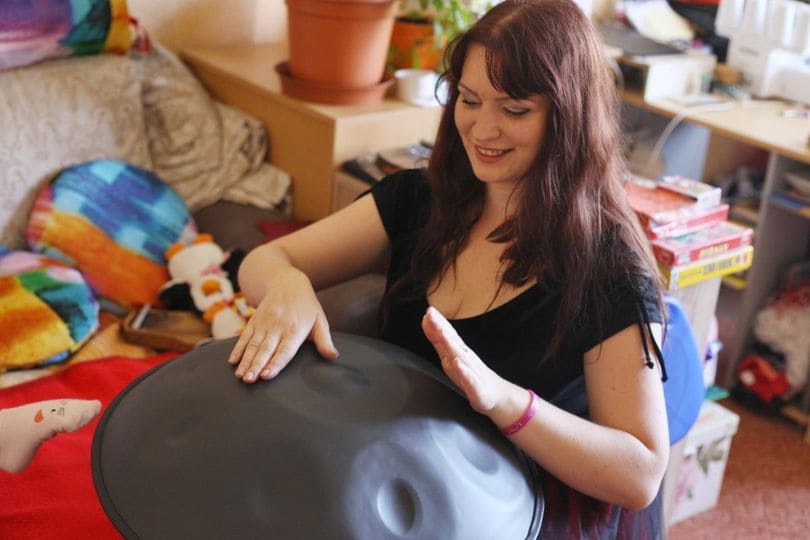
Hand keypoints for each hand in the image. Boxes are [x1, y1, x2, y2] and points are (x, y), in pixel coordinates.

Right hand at [227, 267, 337, 382]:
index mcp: (295, 329)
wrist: (287, 282)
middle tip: (249, 380)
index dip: (275, 363)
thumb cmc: (306, 305)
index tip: (267, 375)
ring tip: (241, 376)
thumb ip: (324, 340)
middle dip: (256, 365)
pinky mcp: (254, 320)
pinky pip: (244, 336)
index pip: (285, 350)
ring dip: (246, 361)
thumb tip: (333, 356)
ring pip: (253, 345)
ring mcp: (264, 323)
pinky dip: (238, 349)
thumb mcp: (320, 320)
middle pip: (266, 349)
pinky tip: (233, 362)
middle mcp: (278, 326)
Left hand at [421, 306, 510, 414]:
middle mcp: (466, 358)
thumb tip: (430, 325)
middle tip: (431, 313)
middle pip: (451, 340)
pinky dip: (463, 370)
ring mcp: (471, 372)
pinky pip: (469, 379)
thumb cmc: (472, 376)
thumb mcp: (453, 359)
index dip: (437, 322)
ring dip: (449, 344)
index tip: (429, 310)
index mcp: (459, 352)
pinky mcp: (476, 388)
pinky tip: (457, 363)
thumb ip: (441, 343)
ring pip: (459, 356)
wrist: (496, 396)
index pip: (447, 334)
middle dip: (440, 327)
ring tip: (441, 332)